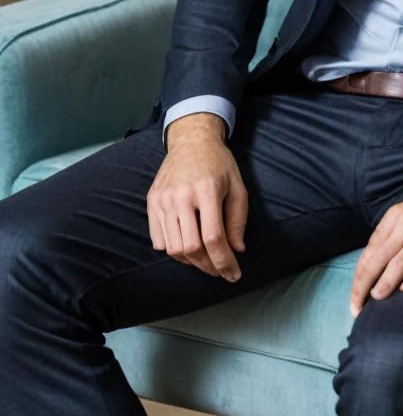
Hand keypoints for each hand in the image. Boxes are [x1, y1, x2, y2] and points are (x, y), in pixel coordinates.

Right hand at [147, 113, 247, 282]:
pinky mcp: (152, 201)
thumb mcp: (237, 186)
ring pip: (173, 248)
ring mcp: (163, 199)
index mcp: (206, 190)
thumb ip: (238, 219)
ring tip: (205, 260)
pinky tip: (187, 247)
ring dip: (191, 262)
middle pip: (191, 248)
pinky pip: (158, 239)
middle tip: (220, 270)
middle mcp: (181, 196)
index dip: (224, 262)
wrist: (191, 140)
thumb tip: (236, 250)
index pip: (213, 238)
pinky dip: (173, 251)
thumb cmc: (219, 163)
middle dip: (208, 266)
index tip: (234, 275)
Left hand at [350, 171, 402, 317]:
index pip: (370, 251)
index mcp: (397, 215)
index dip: (359, 277)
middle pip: (379, 260)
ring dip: (385, 285)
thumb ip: (395, 232)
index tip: (354, 298)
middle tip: (358, 308)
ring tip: (377, 301)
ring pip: (399, 264)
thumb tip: (375, 263)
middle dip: (365, 286)